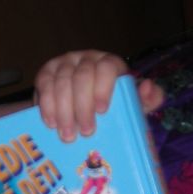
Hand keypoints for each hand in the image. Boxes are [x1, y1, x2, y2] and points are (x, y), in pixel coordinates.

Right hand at [34, 50, 163, 141]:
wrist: (81, 108)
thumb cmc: (112, 106)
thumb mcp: (132, 105)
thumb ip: (148, 99)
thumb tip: (147, 87)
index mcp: (110, 63)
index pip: (107, 67)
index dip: (103, 87)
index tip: (102, 111)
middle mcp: (87, 58)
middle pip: (82, 77)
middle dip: (82, 106)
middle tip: (85, 132)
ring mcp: (65, 64)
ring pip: (61, 83)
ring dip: (63, 111)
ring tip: (67, 134)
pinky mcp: (46, 73)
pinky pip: (44, 85)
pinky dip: (46, 105)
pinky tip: (50, 123)